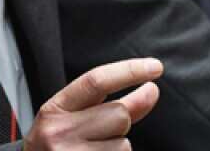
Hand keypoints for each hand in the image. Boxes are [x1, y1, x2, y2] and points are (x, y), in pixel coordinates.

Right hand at [24, 57, 163, 149]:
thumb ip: (114, 104)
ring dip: (118, 149)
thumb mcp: (74, 120)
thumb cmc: (58, 147)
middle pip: (119, 114)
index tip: (155, 67)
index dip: (129, 71)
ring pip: (124, 145)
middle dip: (121, 124)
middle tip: (99, 137)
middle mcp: (58, 132)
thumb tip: (151, 90)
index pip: (96, 81)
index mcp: (54, 110)